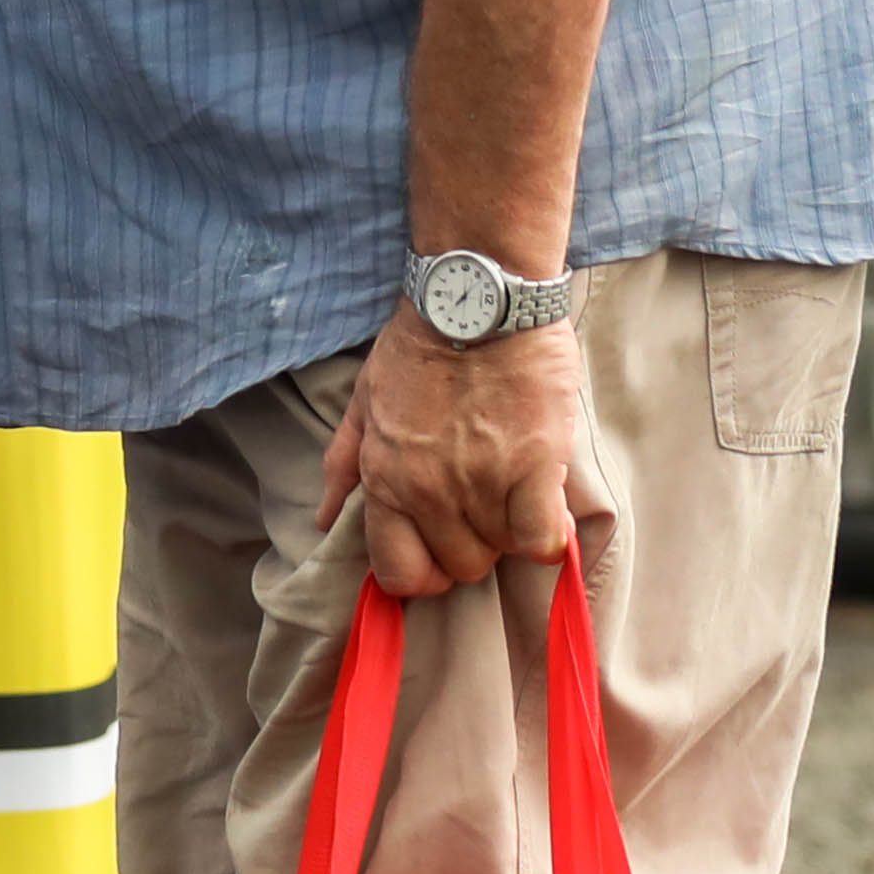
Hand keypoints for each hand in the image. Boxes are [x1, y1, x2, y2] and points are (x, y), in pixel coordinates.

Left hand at [318, 309, 602, 598]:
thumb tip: (325, 518)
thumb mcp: (365, 400)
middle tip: (483, 499)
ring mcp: (481, 483)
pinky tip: (544, 497)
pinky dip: (548, 529)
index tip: (442, 545)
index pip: (400, 574)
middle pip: (461, 566)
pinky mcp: (533, 468)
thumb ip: (344, 463)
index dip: (425, 571)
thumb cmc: (419, 346)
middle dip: (474, 542)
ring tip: (512, 481)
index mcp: (385, 479)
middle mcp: (428, 492)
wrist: (477, 298)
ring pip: (502, 551)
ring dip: (510, 526)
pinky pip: (542, 538)